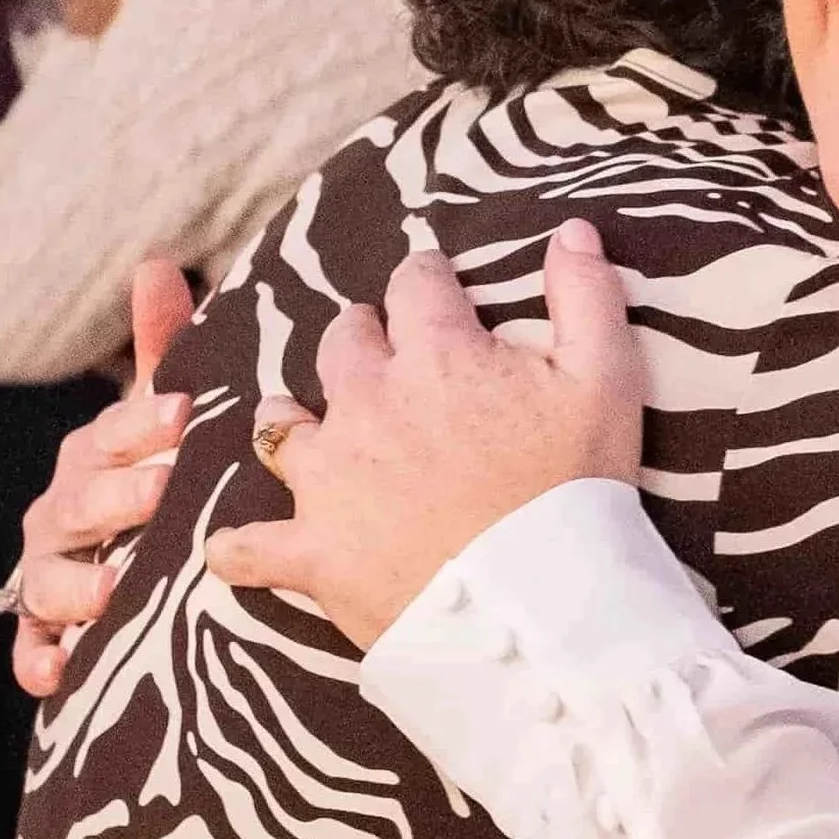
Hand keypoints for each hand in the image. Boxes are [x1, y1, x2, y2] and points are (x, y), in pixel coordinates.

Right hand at [11, 260, 194, 697]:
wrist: (141, 562)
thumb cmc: (156, 473)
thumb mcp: (166, 418)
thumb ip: (165, 348)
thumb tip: (158, 261)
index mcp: (95, 452)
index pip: (115, 433)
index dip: (145, 424)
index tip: (182, 413)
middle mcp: (63, 510)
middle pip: (83, 504)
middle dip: (120, 499)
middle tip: (165, 494)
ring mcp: (51, 572)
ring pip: (50, 579)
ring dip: (78, 585)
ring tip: (115, 589)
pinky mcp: (47, 633)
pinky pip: (33, 648)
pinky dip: (41, 660)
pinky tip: (60, 670)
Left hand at [206, 219, 642, 648]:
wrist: (539, 609)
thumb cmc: (578, 492)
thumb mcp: (607, 382)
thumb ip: (587, 297)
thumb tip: (572, 230)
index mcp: (436, 353)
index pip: (415, 284)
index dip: (428, 283)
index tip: (439, 294)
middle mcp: (367, 400)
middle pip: (343, 341)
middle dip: (362, 340)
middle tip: (387, 360)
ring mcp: (330, 477)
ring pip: (280, 423)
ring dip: (291, 418)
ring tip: (306, 429)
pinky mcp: (312, 551)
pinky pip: (248, 547)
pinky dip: (239, 547)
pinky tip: (231, 548)